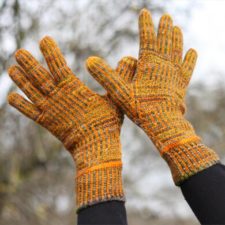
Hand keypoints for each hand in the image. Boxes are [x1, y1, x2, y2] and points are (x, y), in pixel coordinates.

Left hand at [8, 36, 136, 209]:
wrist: (96, 148)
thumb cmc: (107, 123)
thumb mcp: (116, 99)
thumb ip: (118, 78)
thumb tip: (129, 59)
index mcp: (74, 89)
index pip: (59, 65)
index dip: (50, 51)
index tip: (44, 39)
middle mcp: (58, 97)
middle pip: (39, 76)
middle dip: (29, 63)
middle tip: (19, 52)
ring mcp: (50, 109)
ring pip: (31, 91)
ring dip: (20, 80)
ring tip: (12, 69)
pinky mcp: (47, 122)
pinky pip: (30, 112)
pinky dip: (20, 104)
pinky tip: (11, 96)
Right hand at [85, 9, 218, 183]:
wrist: (163, 123)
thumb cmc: (140, 108)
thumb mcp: (119, 92)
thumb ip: (104, 76)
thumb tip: (88, 60)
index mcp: (148, 64)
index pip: (146, 39)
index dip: (145, 25)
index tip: (144, 12)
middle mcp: (163, 65)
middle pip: (164, 41)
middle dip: (164, 28)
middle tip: (166, 16)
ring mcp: (174, 73)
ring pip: (177, 50)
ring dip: (176, 38)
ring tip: (177, 28)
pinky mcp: (181, 83)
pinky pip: (187, 67)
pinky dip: (190, 59)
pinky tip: (192, 51)